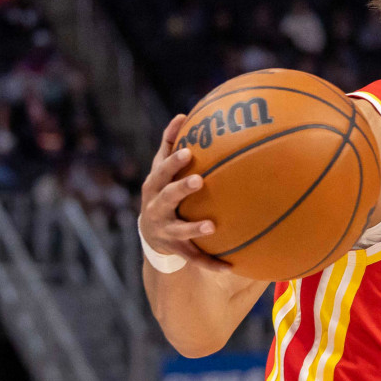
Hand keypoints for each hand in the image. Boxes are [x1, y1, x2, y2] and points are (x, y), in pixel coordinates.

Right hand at [140, 114, 227, 272]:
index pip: (162, 169)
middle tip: (199, 180)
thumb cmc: (162, 190)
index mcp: (155, 185)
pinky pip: (195, 257)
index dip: (173, 160)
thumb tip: (183, 114)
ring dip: (193, 228)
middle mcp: (156, 207)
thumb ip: (170, 144)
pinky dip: (211, 263)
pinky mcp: (176, 248)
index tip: (189, 151)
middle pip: (167, 196)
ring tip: (210, 226)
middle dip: (181, 188)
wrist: (150, 232)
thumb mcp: (162, 169)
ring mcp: (165, 229)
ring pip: (179, 229)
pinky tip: (230, 267)